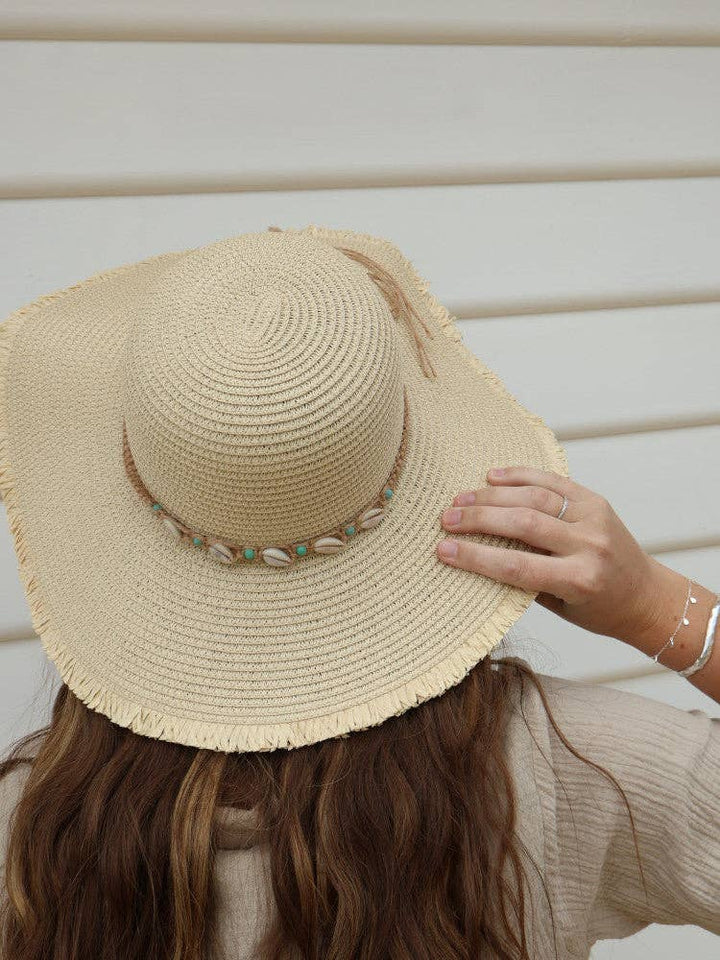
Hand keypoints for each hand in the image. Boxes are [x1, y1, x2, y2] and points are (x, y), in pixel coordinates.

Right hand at [436, 466, 657, 644]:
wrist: (646, 596)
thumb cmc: (599, 609)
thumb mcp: (560, 606)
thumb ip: (524, 581)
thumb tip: (476, 557)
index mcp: (579, 579)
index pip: (517, 565)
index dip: (476, 557)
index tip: (443, 550)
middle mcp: (589, 545)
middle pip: (522, 523)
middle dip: (478, 519)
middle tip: (446, 519)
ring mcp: (594, 518)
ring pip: (534, 497)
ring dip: (492, 496)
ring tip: (460, 499)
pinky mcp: (595, 500)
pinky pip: (553, 482)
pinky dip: (521, 475)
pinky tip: (493, 476)